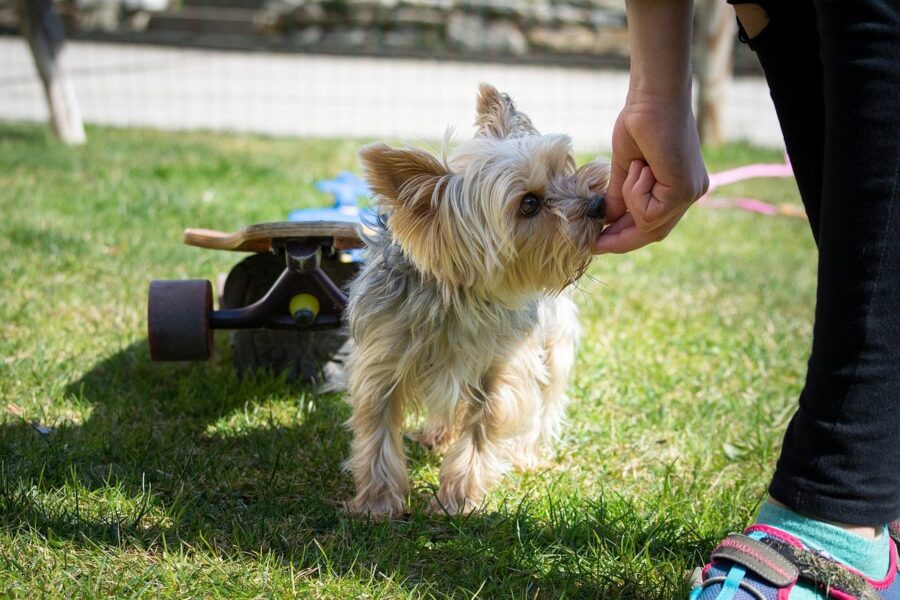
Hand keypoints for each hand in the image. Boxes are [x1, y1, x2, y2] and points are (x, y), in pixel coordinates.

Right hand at [594, 98, 708, 253]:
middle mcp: (690, 193)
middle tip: (595, 242)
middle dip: (622, 238)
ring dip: (629, 199)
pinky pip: (650, 212)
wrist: (653, 97)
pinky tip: (640, 167)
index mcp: (679, 187)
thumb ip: (619, 198)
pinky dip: (636, 192)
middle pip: (654, 233)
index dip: (624, 238)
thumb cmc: (639, 122)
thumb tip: (606, 222)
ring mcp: (691, 193)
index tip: (598, 244)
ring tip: (632, 168)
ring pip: (649, 224)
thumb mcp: (624, 169)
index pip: (653, 225)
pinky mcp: (685, 190)